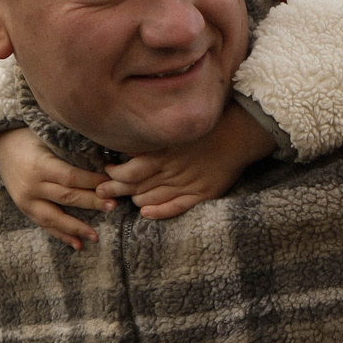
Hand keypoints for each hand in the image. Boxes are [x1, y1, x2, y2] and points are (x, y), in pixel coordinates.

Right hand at [0, 126, 115, 249]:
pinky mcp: (24, 208)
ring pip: (55, 218)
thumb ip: (69, 148)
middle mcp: (31, 186)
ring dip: (77, 228)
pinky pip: (45, 225)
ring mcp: (26, 200)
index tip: (112, 182)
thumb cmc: (27, 135)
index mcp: (39, 165)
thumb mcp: (46, 135)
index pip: (71, 177)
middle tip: (114, 206)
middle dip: (92, 202)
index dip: (93, 181)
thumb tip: (102, 156)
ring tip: (96, 236)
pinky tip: (78, 244)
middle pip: (67, 197)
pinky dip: (61, 235)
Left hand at [105, 102, 275, 219]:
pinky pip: (176, 207)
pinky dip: (159, 212)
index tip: (107, 171)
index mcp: (163, 154)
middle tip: (103, 190)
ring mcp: (186, 184)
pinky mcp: (201, 194)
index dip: (114, 175)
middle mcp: (172, 171)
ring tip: (128, 198)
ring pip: (152, 199)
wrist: (239, 134)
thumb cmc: (205, 128)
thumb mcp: (174, 131)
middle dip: (116, 189)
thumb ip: (152, 142)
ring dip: (136, 200)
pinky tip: (146, 214)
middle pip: (136, 187)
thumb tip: (128, 147)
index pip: (129, 171)